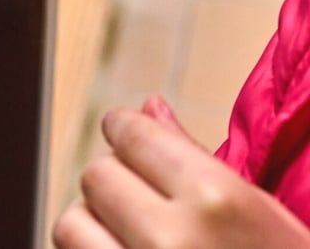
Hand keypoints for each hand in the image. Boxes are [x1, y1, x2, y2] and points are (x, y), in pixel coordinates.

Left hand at [53, 96, 309, 247]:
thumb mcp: (271, 218)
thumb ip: (201, 161)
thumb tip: (146, 107)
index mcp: (220, 201)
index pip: (130, 136)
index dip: (126, 132)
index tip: (127, 136)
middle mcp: (171, 239)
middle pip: (96, 177)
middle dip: (116, 184)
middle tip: (147, 204)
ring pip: (71, 225)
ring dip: (93, 229)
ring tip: (132, 243)